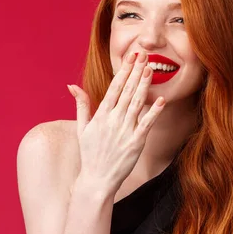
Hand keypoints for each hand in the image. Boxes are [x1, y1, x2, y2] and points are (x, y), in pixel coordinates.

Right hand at [66, 51, 165, 194]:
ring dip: (144, 85)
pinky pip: (146, 124)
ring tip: (151, 69)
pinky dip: (154, 112)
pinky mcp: (136, 143)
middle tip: (145, 54)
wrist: (97, 179)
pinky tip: (161, 99)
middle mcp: (113, 120)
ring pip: (137, 103)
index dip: (124, 70)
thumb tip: (71, 86)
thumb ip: (81, 104)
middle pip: (127, 91)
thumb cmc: (90, 153)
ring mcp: (124, 131)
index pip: (114, 87)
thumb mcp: (81, 127)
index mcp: (101, 115)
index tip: (132, 56)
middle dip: (136, 71)